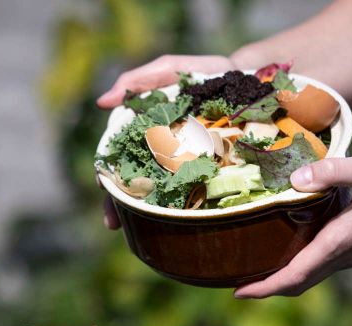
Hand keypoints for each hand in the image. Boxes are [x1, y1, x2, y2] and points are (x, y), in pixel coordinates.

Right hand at [99, 55, 237, 228]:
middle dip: (120, 205)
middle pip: (135, 184)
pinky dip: (184, 214)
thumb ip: (138, 81)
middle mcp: (163, 155)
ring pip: (161, 196)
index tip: (102, 188)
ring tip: (137, 230)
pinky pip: (196, 196)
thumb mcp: (169, 70)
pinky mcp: (212, 175)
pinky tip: (178, 226)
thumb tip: (102, 101)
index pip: (120, 160)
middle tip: (114, 222)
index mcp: (148, 135)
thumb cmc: (204, 75)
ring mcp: (187, 168)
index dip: (108, 176)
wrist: (250, 82)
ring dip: (145, 215)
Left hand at [234, 153, 351, 297]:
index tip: (238, 292)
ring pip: (315, 274)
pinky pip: (328, 264)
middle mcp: (349, 254)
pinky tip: (296, 246)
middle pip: (301, 282)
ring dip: (287, 277)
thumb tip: (295, 180)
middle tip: (238, 285)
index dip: (265, 287)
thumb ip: (332, 171)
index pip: (296, 276)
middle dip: (269, 288)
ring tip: (260, 266)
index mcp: (343, 241)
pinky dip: (305, 265)